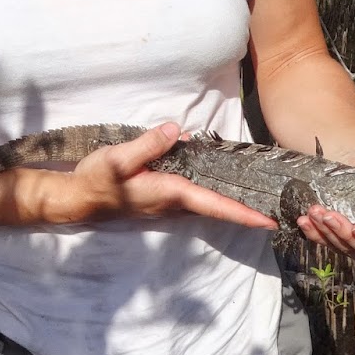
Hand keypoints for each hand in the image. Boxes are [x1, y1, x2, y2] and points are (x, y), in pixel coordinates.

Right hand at [35, 123, 278, 228]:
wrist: (77, 198)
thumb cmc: (98, 179)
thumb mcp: (119, 158)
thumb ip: (149, 145)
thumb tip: (178, 131)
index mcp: (170, 193)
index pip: (214, 205)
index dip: (243, 214)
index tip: (268, 223)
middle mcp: (173, 204)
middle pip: (217, 208)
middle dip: (245, 210)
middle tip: (276, 208)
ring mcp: (167, 206)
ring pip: (206, 205)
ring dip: (232, 204)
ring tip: (258, 196)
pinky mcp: (160, 200)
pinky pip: (194, 199)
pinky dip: (213, 195)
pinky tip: (219, 182)